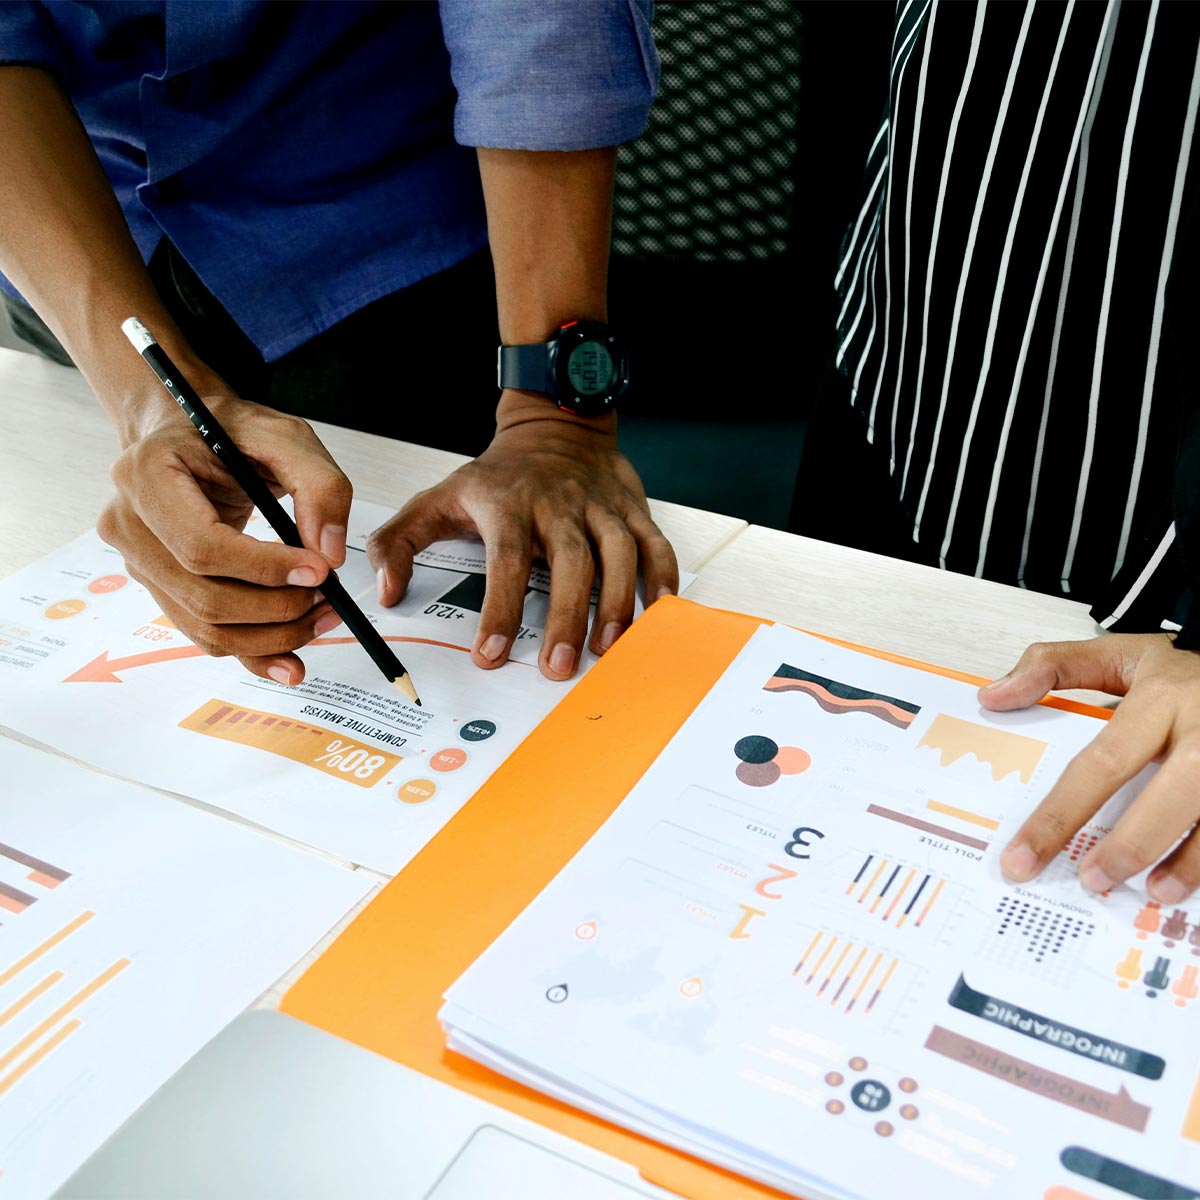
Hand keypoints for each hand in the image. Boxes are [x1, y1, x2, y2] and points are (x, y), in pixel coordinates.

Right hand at [98, 390, 352, 684]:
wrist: (190, 433)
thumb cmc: (233, 430)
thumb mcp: (287, 437)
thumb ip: (320, 487)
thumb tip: (329, 554)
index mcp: (148, 475)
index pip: (203, 545)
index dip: (264, 568)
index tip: (318, 571)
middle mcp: (130, 524)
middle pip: (204, 596)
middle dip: (277, 608)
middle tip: (329, 597)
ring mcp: (140, 562)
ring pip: (206, 626)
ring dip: (273, 635)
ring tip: (322, 616)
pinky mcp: (161, 587)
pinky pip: (204, 635)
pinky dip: (253, 653)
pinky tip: (291, 661)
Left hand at [367, 394, 677, 680]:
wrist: (552, 426)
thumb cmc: (495, 477)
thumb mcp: (436, 499)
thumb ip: (399, 544)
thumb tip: (386, 592)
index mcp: (507, 503)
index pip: (504, 559)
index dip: (499, 609)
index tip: (491, 654)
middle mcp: (557, 503)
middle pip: (568, 560)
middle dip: (566, 616)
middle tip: (558, 667)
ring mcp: (599, 505)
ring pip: (618, 551)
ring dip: (617, 602)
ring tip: (608, 648)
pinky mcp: (631, 507)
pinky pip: (654, 542)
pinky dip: (662, 576)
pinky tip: (659, 612)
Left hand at [983, 634, 1199, 901]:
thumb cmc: (1183, 668)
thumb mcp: (1119, 652)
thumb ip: (1053, 666)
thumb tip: (992, 697)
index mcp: (1159, 700)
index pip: (1101, 764)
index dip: (1059, 815)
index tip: (1023, 857)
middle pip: (1169, 797)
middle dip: (1129, 847)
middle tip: (1091, 880)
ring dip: (1188, 863)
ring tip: (1155, 892)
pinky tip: (1194, 880)